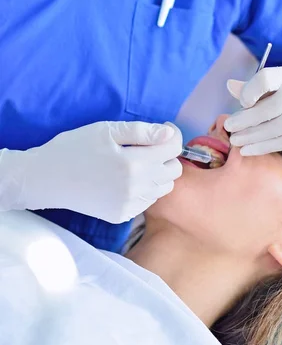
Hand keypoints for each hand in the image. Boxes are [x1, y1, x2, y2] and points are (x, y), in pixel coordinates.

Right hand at [0, 121, 182, 222]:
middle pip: (174, 170)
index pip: (173, 148)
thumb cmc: (74, 147)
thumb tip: (169, 134)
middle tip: (148, 145)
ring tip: (137, 161)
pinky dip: (145, 188)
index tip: (162, 129)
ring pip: (164, 187)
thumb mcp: (107, 130)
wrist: (45, 178)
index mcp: (134, 163)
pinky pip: (147, 201)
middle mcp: (136, 188)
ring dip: (158, 172)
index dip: (171, 135)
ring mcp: (129, 205)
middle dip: (167, 154)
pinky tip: (127, 178)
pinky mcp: (121, 216)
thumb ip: (142, 132)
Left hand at [224, 63, 281, 154]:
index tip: (243, 101)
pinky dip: (262, 147)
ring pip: (273, 129)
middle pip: (266, 108)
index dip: (249, 90)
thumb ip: (261, 85)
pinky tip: (248, 149)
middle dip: (244, 120)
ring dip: (250, 136)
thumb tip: (229, 86)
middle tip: (229, 126)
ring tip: (235, 140)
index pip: (266, 78)